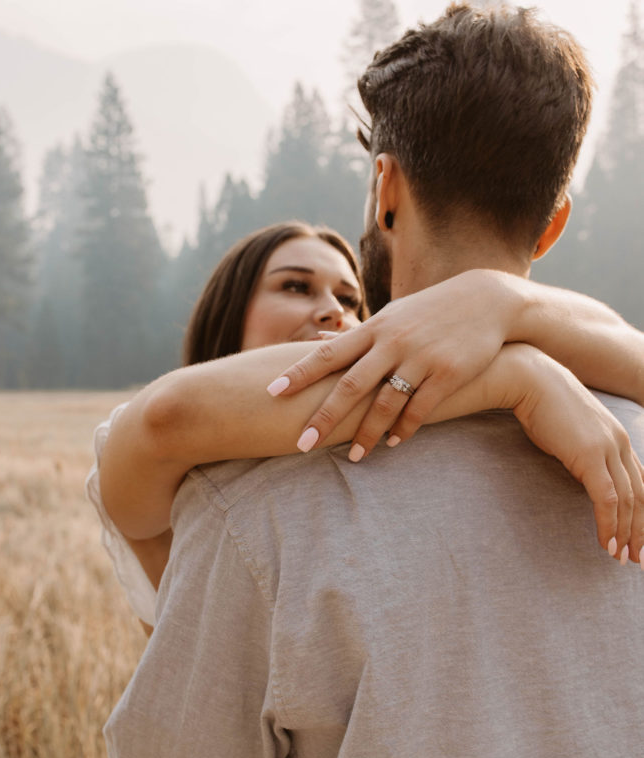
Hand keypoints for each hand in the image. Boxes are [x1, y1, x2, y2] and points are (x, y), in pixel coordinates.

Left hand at [267, 270, 518, 457]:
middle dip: (324, 417)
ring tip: (354, 456)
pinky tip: (392, 443)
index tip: (272, 392)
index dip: (298, 373)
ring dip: (367, 433)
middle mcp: (393, 342)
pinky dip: (404, 429)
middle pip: (350, 385)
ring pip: (386, 403)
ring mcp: (420, 358)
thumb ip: (360, 335)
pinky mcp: (448, 373)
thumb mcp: (393, 316)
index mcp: (374, 329)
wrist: (486, 300)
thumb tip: (323, 343)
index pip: (328, 353)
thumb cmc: (430, 311)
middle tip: (302, 444)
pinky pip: (421, 409)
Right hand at [511, 348, 643, 565]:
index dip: (643, 514)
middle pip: (642, 496)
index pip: (642, 483)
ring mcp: (608, 448)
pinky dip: (609, 524)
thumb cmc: (540, 403)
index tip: (638, 539)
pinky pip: (607, 498)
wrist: (529, 379)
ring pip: (629, 501)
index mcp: (617, 438)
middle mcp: (620, 443)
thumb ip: (580, 451)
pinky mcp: (590, 456)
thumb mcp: (568, 432)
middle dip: (642, 531)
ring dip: (626, 533)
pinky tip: (606, 544)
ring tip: (620, 558)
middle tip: (637, 559)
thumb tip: (577, 470)